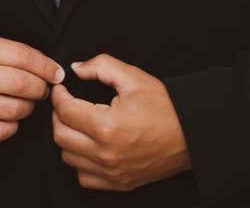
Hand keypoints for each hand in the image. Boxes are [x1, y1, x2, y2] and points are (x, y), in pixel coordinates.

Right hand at [0, 34, 64, 142]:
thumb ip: (9, 53)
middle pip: (21, 84)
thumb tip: (49, 68)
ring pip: (14, 109)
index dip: (46, 66)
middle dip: (40, 88)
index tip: (56, 73)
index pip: (22, 55)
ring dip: (28, 108)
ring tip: (26, 103)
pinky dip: (13, 126)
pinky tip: (10, 118)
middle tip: (43, 90)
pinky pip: (1, 131)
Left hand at [51, 53, 190, 190]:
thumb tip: (76, 69)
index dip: (58, 96)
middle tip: (67, 103)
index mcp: (108, 126)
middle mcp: (106, 154)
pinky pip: (84, 177)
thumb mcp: (133, 77)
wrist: (191, 134)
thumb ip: (101, 66)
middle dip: (58, 115)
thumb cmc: (165, 107)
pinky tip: (89, 146)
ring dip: (68, 138)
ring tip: (78, 122)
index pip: (65, 111)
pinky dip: (80, 162)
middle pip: (60, 135)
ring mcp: (112, 172)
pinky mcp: (119, 183)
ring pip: (68, 157)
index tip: (61, 89)